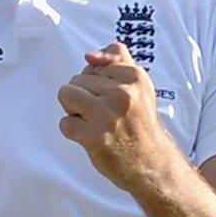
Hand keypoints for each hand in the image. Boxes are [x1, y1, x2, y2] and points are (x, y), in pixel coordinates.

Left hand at [56, 42, 174, 191]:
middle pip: (76, 80)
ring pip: (66, 95)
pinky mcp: (94, 137)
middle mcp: (122, 94)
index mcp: (134, 76)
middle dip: (84, 97)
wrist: (151, 161)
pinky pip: (65, 123)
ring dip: (74, 110)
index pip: (92, 65)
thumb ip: (116, 60)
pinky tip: (91, 136)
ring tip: (94, 121)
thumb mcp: (138, 84)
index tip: (112, 99)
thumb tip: (89, 55)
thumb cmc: (139, 121)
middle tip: (105, 114)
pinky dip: (73, 131)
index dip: (96, 83)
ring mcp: (107, 116)